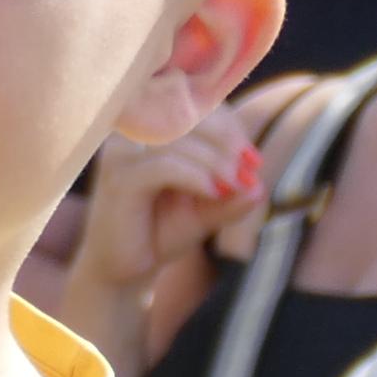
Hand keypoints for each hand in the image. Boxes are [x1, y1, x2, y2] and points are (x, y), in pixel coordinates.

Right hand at [69, 106, 267, 314]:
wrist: (123, 271)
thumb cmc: (161, 231)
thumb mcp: (206, 209)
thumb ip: (232, 195)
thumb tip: (258, 187)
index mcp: (146, 129)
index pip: (193, 105)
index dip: (229, 127)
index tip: (253, 161)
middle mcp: (129, 133)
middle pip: (187, 117)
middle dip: (226, 142)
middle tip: (250, 172)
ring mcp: (120, 154)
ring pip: (179, 140)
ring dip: (216, 162)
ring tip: (235, 188)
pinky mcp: (118, 179)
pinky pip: (165, 166)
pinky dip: (197, 177)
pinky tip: (214, 193)